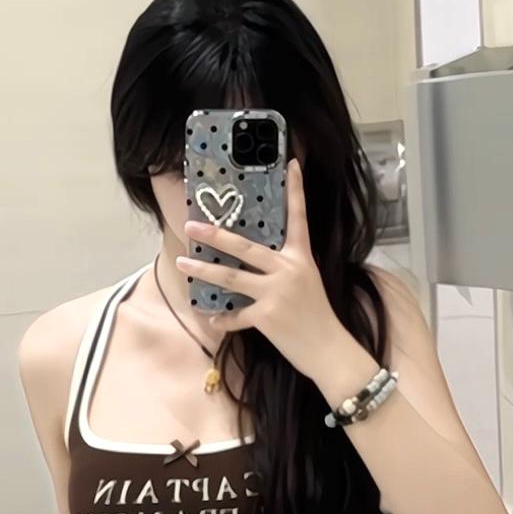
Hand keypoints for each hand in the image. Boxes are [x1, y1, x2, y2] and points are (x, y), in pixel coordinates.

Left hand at [178, 160, 365, 387]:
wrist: (329, 349)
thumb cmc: (318, 316)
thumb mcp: (308, 282)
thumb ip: (284, 267)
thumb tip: (256, 261)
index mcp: (301, 258)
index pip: (299, 218)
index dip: (296, 191)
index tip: (292, 164)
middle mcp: (288, 270)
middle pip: (245, 247)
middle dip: (215, 235)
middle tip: (192, 225)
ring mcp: (276, 293)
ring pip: (231, 278)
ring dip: (204, 270)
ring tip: (183, 263)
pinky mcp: (267, 317)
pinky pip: (236, 315)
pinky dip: (223, 319)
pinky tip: (212, 318)